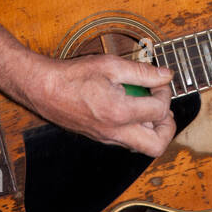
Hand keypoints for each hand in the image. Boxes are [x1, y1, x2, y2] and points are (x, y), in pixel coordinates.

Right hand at [32, 52, 175, 156]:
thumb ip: (142, 72)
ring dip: (152, 128)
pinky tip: (130, 106)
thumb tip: (166, 76)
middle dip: (167, 127)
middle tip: (163, 107)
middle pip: (156, 146)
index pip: (159, 111)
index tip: (158, 81)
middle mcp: (115, 132)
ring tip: (147, 105)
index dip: (165, 93)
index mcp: (119, 113)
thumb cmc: (73, 76)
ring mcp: (107, 138)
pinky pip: (127, 140)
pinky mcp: (101, 137)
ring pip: (142, 146)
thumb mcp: (111, 65)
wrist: (44, 89)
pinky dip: (137, 127)